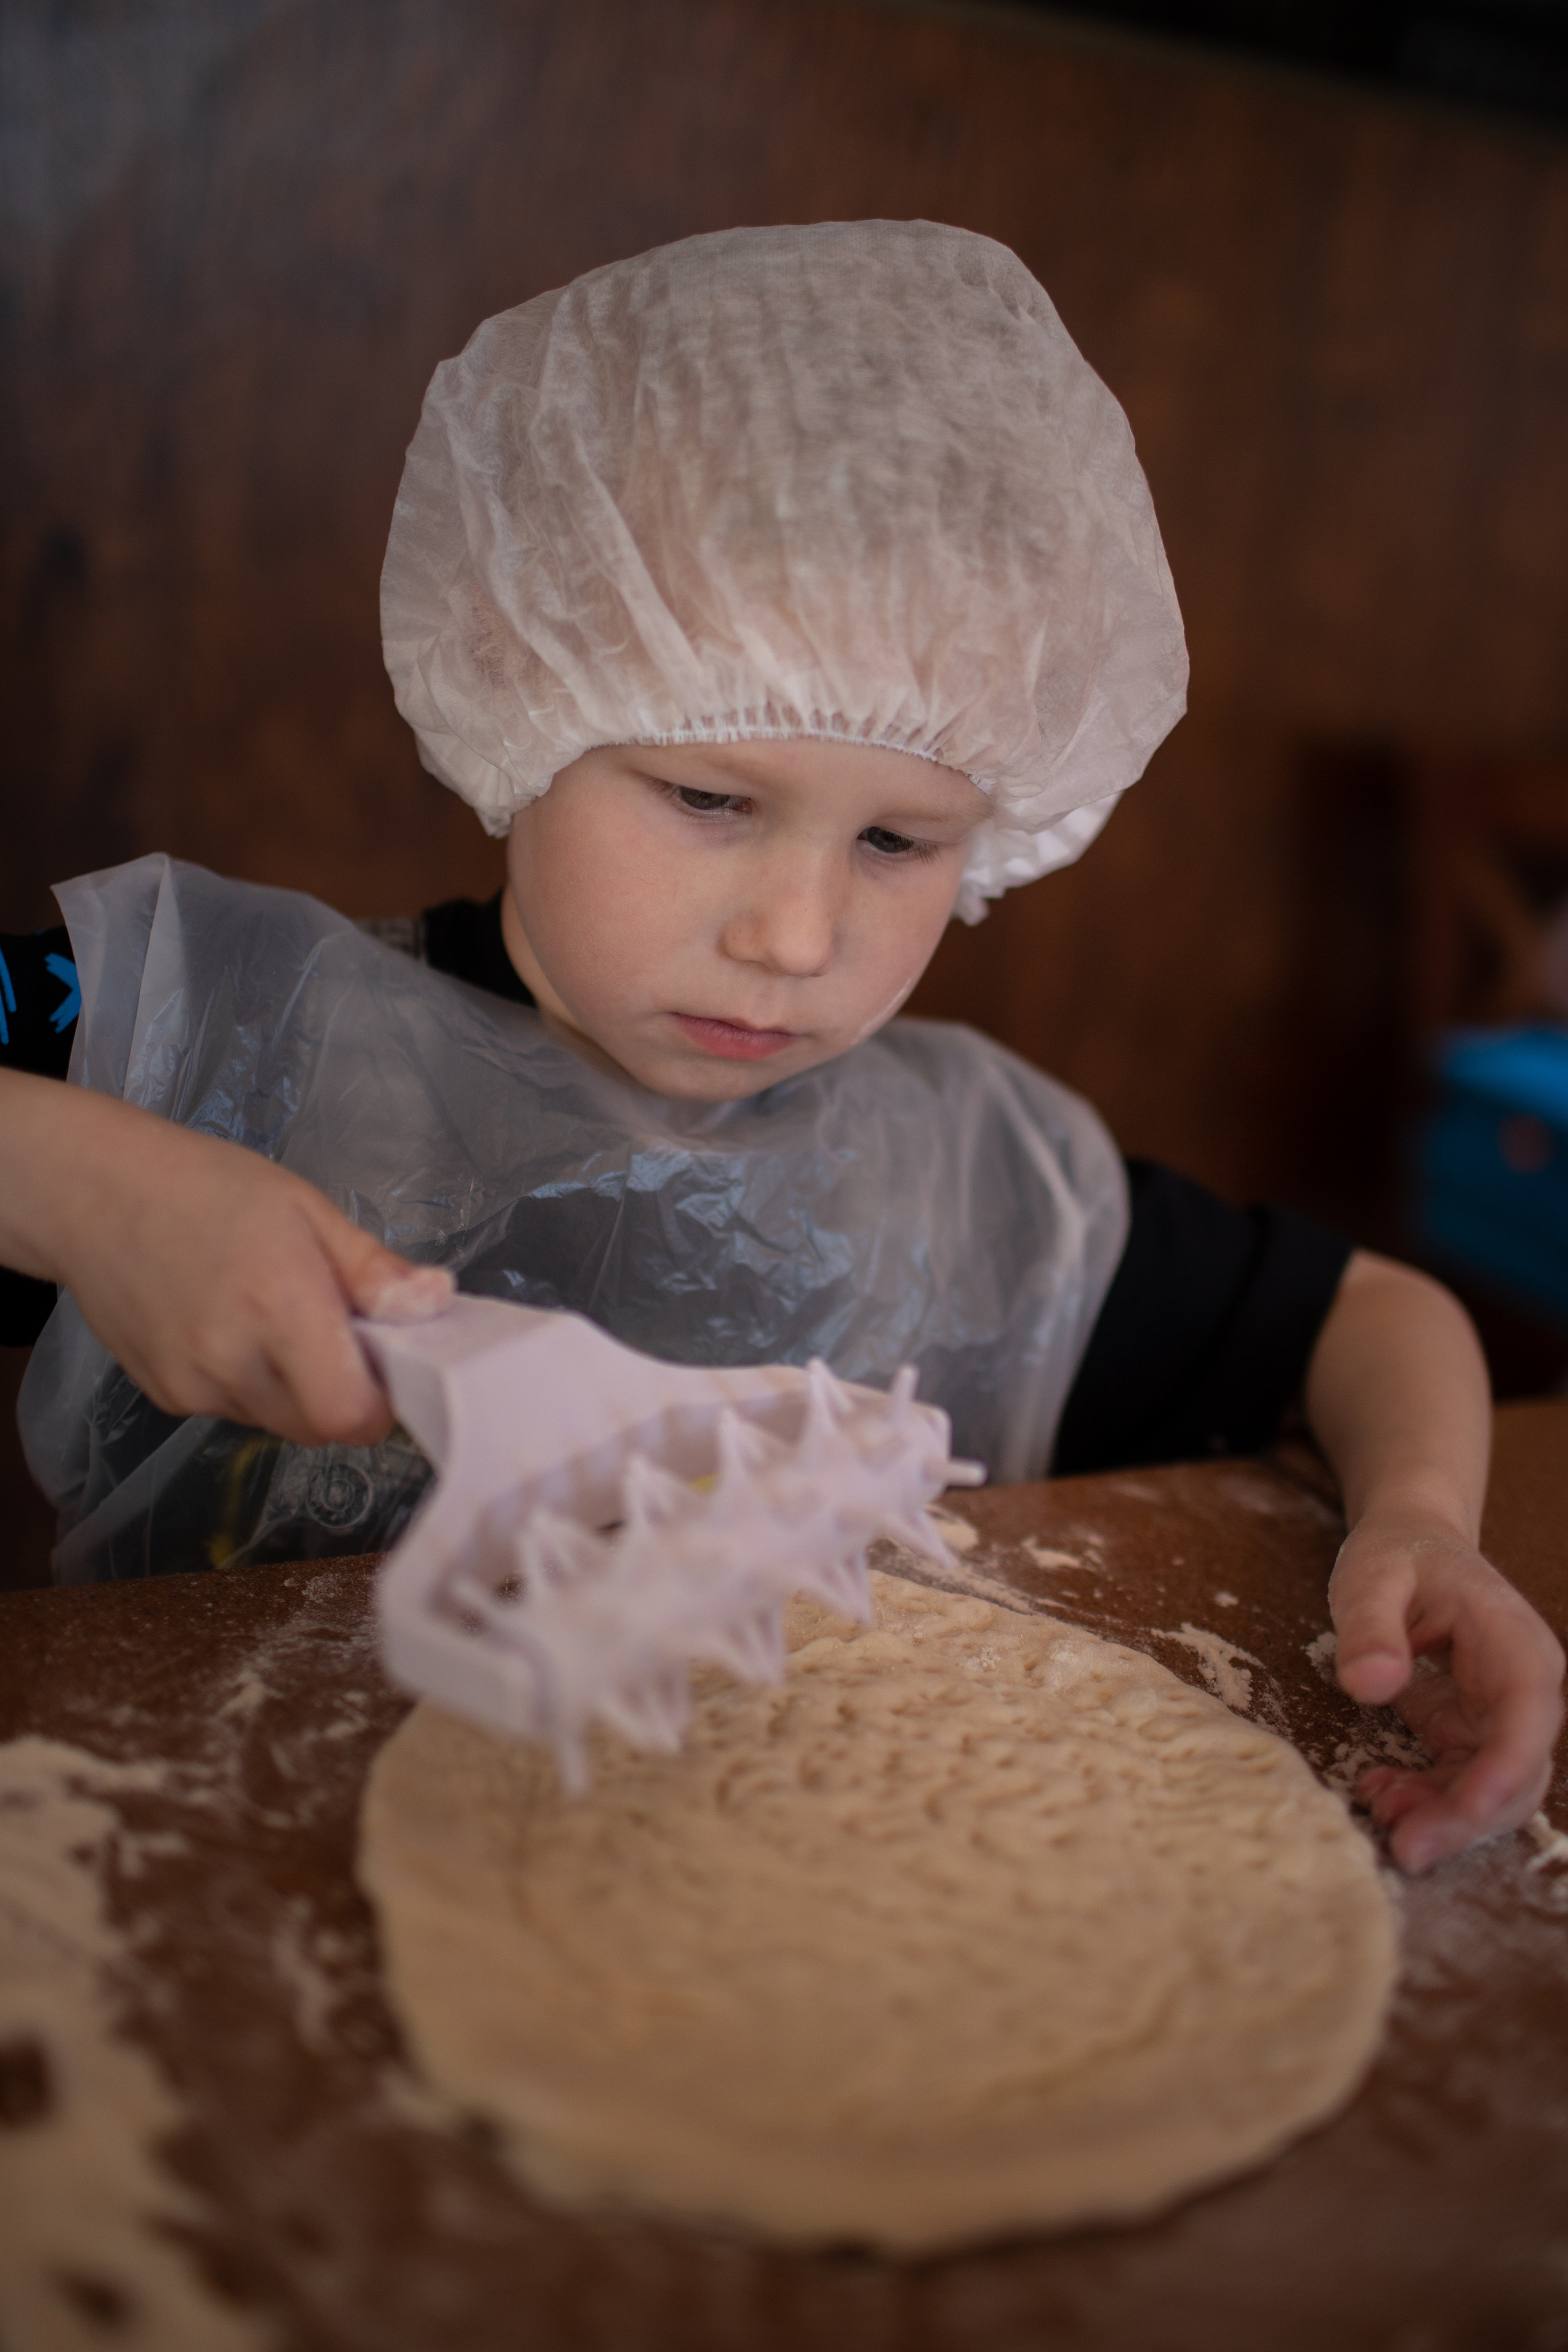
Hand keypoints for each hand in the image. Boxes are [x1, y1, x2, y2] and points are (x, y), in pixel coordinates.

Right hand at [0, 1071, 450, 1446]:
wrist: (93, 1194)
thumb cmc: (209, 1188)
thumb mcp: (307, 1209)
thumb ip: (372, 1269)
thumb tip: (435, 1302)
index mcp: (280, 1307)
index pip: (348, 1414)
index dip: (379, 1403)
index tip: (385, 1365)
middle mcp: (232, 1361)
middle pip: (316, 1427)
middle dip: (341, 1394)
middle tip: (335, 1334)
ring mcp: (191, 1385)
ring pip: (274, 1421)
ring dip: (294, 1390)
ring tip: (273, 1319)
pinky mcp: (163, 1395)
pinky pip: (231, 1410)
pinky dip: (248, 1384)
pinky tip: (229, 1327)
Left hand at [1331, 1509, 1564, 1872]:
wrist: (1411, 1546)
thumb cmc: (1398, 1554)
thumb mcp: (1371, 1575)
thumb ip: (1369, 1625)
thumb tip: (1369, 1685)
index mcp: (1515, 1642)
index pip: (1527, 1715)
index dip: (1504, 1769)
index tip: (1465, 1810)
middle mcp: (1524, 1687)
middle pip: (1516, 1771)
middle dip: (1465, 1817)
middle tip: (1404, 1847)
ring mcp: (1501, 1715)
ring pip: (1492, 1790)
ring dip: (1441, 1816)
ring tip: (1379, 1812)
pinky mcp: (1472, 1732)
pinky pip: (1460, 1783)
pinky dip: (1424, 1800)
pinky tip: (1378, 1793)